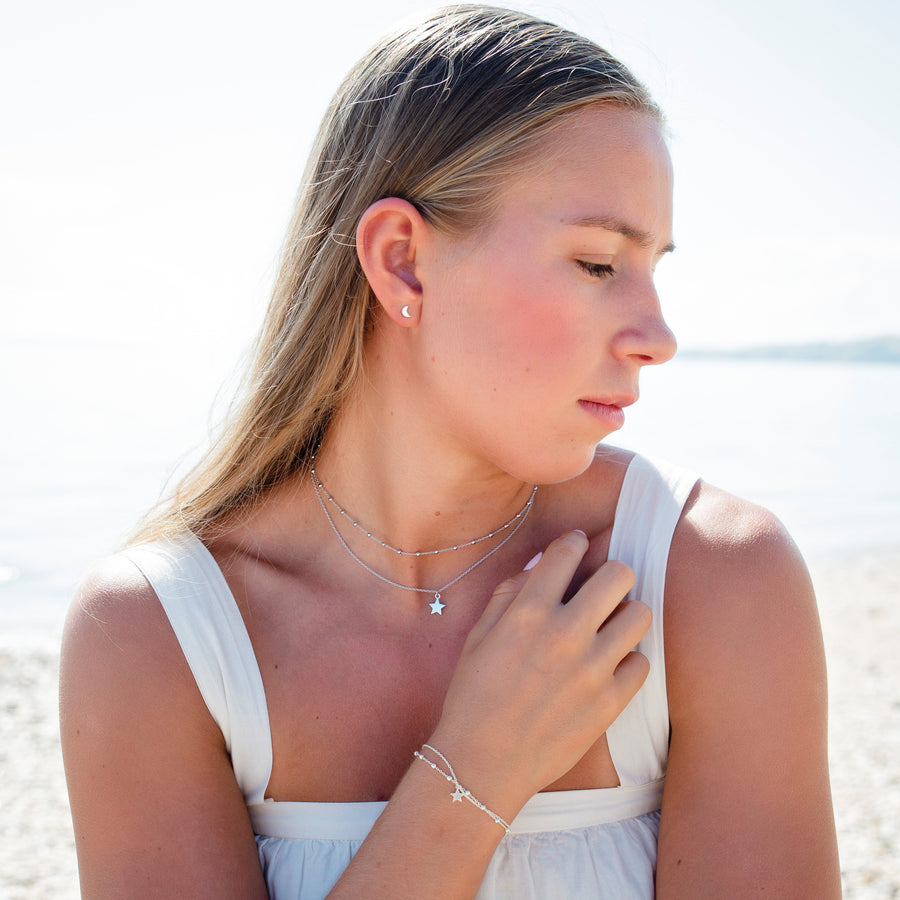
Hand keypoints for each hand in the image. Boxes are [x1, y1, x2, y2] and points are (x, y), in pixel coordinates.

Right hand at [430, 530, 650, 817]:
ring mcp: (592, 668)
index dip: (575, 543)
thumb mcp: (479, 636)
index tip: (578, 547)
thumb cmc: (474, 696)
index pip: (568, 552)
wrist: (483, 763)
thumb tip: (540, 568)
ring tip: (610, 628)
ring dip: (625, 615)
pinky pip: (642, 662)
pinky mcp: (610, 702)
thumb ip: (510, 594)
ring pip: (640, 614)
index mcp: (528, 612)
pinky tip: (608, 667)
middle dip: (611, 574)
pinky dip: (628, 661)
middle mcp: (564, 633)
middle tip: (601, 589)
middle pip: (619, 574)